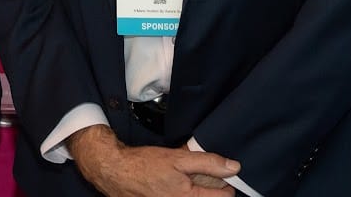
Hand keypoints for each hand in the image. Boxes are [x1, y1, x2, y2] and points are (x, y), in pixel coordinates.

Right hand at [68, 125, 239, 196]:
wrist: (115, 172)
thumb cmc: (144, 165)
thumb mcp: (179, 158)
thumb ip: (208, 163)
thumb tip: (234, 167)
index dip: (227, 183)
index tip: (223, 174)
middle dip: (210, 188)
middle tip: (201, 175)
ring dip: (194, 190)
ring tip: (185, 179)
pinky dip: (181, 193)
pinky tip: (172, 184)